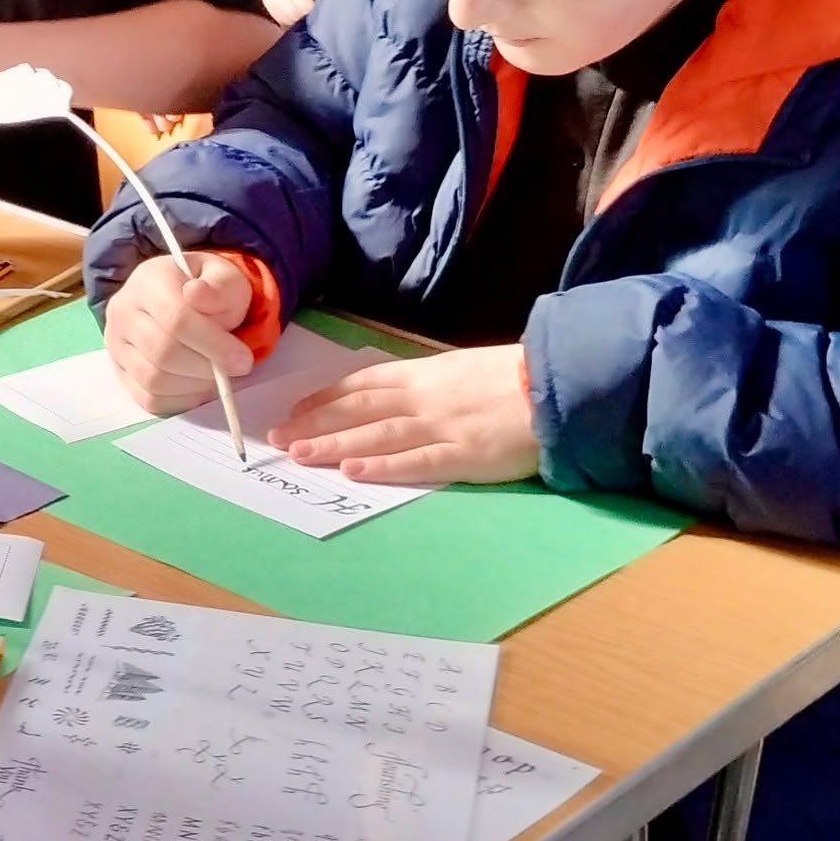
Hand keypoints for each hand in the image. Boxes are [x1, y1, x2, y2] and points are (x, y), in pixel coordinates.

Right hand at [103, 251, 255, 412]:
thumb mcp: (225, 278)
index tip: (243, 359)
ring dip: (194, 385)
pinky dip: (180, 399)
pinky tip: (197, 384)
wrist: (184, 300)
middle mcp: (123, 311)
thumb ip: (219, 287)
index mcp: (148, 280)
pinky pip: (149, 399)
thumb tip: (197, 294)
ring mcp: (116, 345)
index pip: (175, 318)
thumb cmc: (209, 290)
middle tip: (234, 370)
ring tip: (215, 375)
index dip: (213, 344)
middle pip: (162, 352)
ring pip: (154, 380)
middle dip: (205, 368)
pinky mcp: (120, 372)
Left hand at [269, 345, 538, 485]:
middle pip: (358, 410)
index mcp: (424, 373)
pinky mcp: (464, 455)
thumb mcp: (462, 368)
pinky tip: (353, 472)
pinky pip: (416, 462)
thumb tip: (392, 396)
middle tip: (278, 440)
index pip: (361, 385)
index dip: (324, 399)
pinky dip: (382, 466)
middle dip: (315, 424)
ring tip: (300, 454)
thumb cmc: (514, 378)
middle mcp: (424, 397)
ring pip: (376, 436)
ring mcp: (442, 426)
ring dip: (335, 445)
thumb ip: (427, 383)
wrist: (561, 385)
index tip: (294, 412)